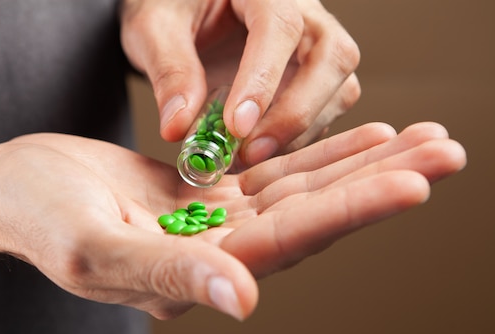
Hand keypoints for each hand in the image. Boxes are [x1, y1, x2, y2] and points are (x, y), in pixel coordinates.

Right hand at [0, 122, 465, 320]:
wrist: (14, 188)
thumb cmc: (40, 218)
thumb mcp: (97, 248)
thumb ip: (171, 273)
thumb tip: (244, 300)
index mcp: (198, 274)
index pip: (290, 240)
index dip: (351, 210)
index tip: (414, 183)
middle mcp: (218, 253)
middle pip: (315, 214)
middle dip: (381, 182)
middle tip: (448, 151)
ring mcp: (216, 222)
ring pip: (304, 189)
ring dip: (364, 164)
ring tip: (423, 139)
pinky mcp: (206, 194)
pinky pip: (275, 172)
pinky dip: (320, 154)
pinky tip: (362, 137)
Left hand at [120, 0, 360, 165]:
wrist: (185, 14)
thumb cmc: (172, 9)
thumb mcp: (154, 28)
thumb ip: (168, 70)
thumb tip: (178, 127)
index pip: (280, 27)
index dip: (263, 79)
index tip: (236, 126)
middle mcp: (303, 12)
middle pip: (331, 56)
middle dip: (295, 113)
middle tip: (251, 152)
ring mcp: (315, 47)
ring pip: (340, 89)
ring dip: (300, 133)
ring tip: (249, 159)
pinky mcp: (314, 80)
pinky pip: (325, 113)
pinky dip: (297, 141)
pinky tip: (260, 156)